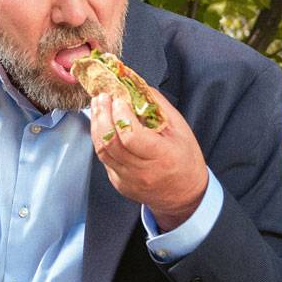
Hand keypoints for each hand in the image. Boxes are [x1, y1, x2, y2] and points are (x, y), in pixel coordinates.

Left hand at [90, 84, 207, 229]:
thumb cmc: (185, 160)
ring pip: (102, 151)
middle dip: (102, 116)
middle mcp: (142, 171)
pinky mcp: (118, 183)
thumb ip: (158, 107)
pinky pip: (104, 159)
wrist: (184, 194)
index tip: (118, 99)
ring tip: (97, 107)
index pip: (131, 136)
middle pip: (111, 143)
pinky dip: (101, 140)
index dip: (120, 115)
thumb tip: (137, 86)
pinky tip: (102, 126)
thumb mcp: (181, 130)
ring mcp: (127, 179)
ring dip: (96, 126)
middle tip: (101, 98)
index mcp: (162, 156)